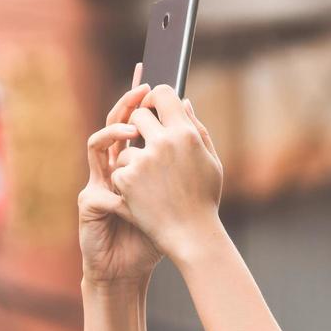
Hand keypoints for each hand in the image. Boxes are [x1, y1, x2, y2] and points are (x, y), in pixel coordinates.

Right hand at [78, 63, 162, 287]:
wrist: (129, 269)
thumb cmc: (152, 233)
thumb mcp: (172, 194)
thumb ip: (180, 158)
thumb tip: (189, 115)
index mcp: (132, 163)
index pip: (134, 123)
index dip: (140, 102)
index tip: (153, 80)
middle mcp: (112, 167)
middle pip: (114, 125)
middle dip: (127, 104)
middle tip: (144, 89)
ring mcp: (98, 182)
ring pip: (99, 145)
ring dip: (114, 131)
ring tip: (135, 129)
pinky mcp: (89, 202)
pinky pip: (99, 184)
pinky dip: (115, 180)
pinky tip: (129, 178)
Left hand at [111, 84, 223, 254]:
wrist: (192, 236)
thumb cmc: (204, 199)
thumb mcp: (211, 161)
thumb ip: (197, 128)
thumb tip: (183, 102)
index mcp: (187, 134)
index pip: (163, 94)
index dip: (156, 97)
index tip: (153, 105)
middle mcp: (164, 143)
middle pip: (139, 115)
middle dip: (140, 128)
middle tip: (148, 145)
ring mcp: (143, 161)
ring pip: (127, 145)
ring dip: (134, 160)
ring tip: (154, 183)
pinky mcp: (126, 179)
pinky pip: (119, 169)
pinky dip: (127, 182)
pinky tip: (144, 197)